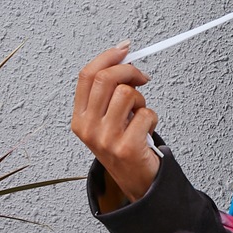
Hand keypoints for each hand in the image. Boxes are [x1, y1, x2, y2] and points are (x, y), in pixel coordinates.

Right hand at [71, 42, 160, 207]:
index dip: (107, 57)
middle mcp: (88, 128)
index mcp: (79, 118)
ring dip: (141, 99)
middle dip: (130, 70)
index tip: (125, 48)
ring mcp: (105, 139)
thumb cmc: (124, 145)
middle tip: (142, 77)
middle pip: (106, 79)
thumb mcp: (107, 119)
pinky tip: (147, 129)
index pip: (87, 76)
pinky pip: (146, 114)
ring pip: (128, 94)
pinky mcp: (126, 147)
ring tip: (140, 114)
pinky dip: (152, 117)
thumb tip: (124, 55)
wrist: (137, 183)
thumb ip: (110, 92)